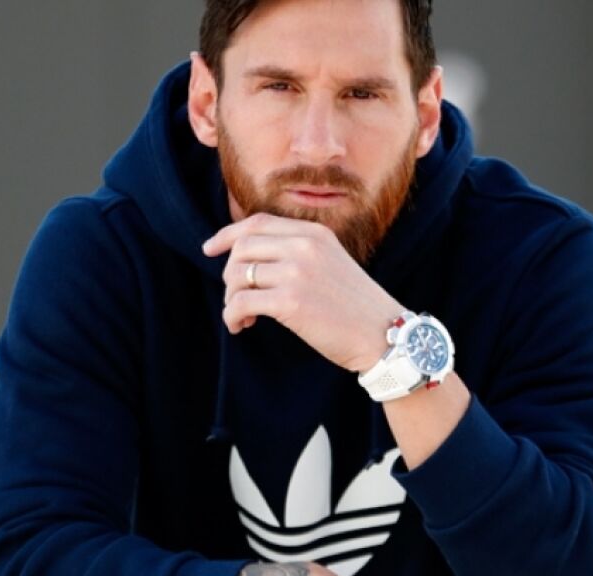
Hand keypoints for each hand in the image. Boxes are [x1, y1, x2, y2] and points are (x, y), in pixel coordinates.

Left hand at [202, 213, 403, 373]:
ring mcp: (297, 272)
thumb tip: (248, 259)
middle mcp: (304, 246)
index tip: (209, 249)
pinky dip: (232, 316)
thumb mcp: (330, 263)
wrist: (383, 334)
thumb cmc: (355, 307)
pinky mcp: (291, 302)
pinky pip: (241, 303)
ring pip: (237, 275)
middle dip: (230, 274)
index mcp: (314, 233)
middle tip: (236, 297)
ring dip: (231, 299)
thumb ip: (297, 253)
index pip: (257, 223)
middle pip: (241, 248)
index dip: (227, 234)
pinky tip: (243, 326)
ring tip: (242, 317)